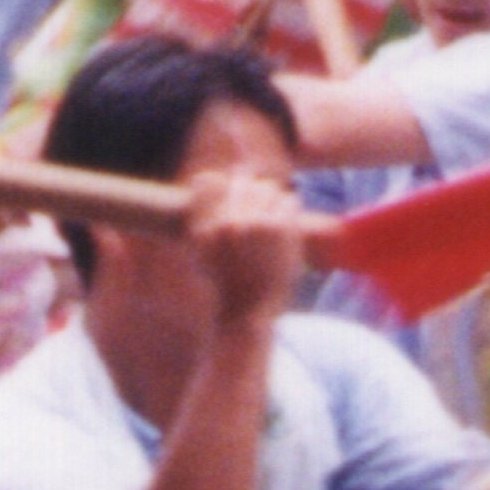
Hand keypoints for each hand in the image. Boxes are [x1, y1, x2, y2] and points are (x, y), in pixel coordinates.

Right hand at [185, 156, 305, 330]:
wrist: (246, 313)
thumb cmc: (223, 282)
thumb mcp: (200, 249)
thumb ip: (201, 213)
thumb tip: (206, 176)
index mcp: (204, 225)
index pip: (208, 182)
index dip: (221, 187)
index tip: (229, 196)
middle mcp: (228, 222)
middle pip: (243, 183)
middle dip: (250, 192)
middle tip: (256, 212)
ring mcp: (256, 224)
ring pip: (268, 189)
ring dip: (270, 201)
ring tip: (269, 222)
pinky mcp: (281, 230)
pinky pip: (288, 200)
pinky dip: (288, 210)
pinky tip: (283, 229)